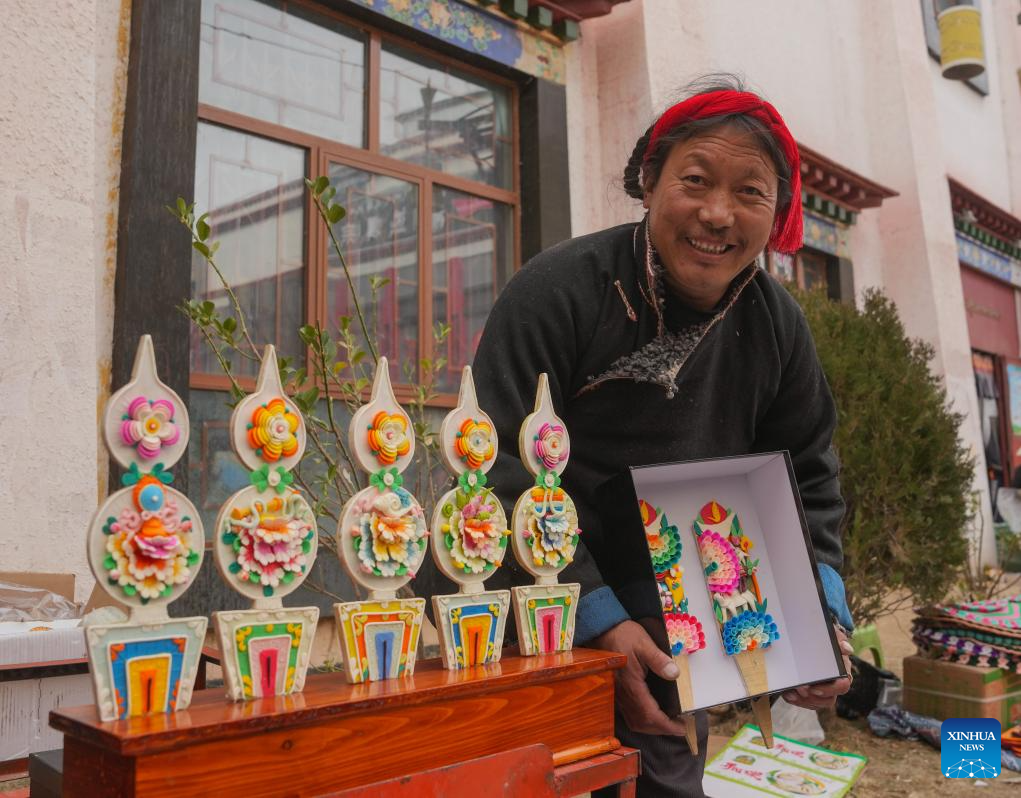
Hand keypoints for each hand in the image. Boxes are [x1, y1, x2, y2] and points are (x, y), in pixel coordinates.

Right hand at [591, 619, 688, 735]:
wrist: (603, 631)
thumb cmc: (623, 636)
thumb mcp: (644, 644)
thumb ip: (659, 660)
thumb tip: (674, 673)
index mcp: (631, 684)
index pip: (650, 715)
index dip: (667, 725)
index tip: (682, 728)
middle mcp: (622, 694)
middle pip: (642, 723)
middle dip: (661, 729)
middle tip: (678, 727)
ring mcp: (618, 693)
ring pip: (634, 720)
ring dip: (651, 726)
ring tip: (667, 723)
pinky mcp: (616, 691)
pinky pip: (628, 713)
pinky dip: (642, 719)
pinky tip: (650, 713)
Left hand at [781, 625, 853, 710]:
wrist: (811, 639)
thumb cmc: (822, 637)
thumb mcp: (829, 634)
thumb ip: (838, 639)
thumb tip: (846, 649)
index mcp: (842, 670)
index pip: (843, 685)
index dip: (830, 689)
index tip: (815, 687)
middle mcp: (835, 683)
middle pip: (829, 699)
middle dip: (813, 697)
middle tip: (799, 688)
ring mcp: (823, 690)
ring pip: (817, 703)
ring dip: (804, 701)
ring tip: (791, 692)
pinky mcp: (811, 693)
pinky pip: (806, 702)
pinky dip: (796, 699)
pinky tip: (787, 694)